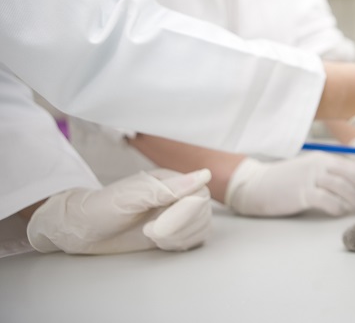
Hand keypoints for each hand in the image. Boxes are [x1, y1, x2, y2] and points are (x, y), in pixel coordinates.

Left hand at [27, 169, 212, 254]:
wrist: (84, 230)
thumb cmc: (101, 209)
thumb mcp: (131, 197)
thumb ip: (168, 188)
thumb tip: (204, 175)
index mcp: (170, 180)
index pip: (199, 195)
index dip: (184, 214)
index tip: (156, 227)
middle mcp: (178, 194)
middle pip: (203, 213)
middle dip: (178, 229)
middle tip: (148, 232)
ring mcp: (178, 213)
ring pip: (201, 227)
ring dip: (178, 238)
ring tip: (151, 235)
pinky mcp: (176, 230)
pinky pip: (195, 238)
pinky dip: (180, 244)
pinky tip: (159, 242)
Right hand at [224, 153, 354, 216]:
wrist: (257, 186)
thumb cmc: (288, 183)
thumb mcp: (313, 174)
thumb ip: (334, 178)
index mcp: (325, 159)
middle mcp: (320, 164)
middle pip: (353, 176)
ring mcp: (310, 177)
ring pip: (342, 187)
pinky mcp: (300, 192)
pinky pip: (326, 199)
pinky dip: (337, 207)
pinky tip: (340, 214)